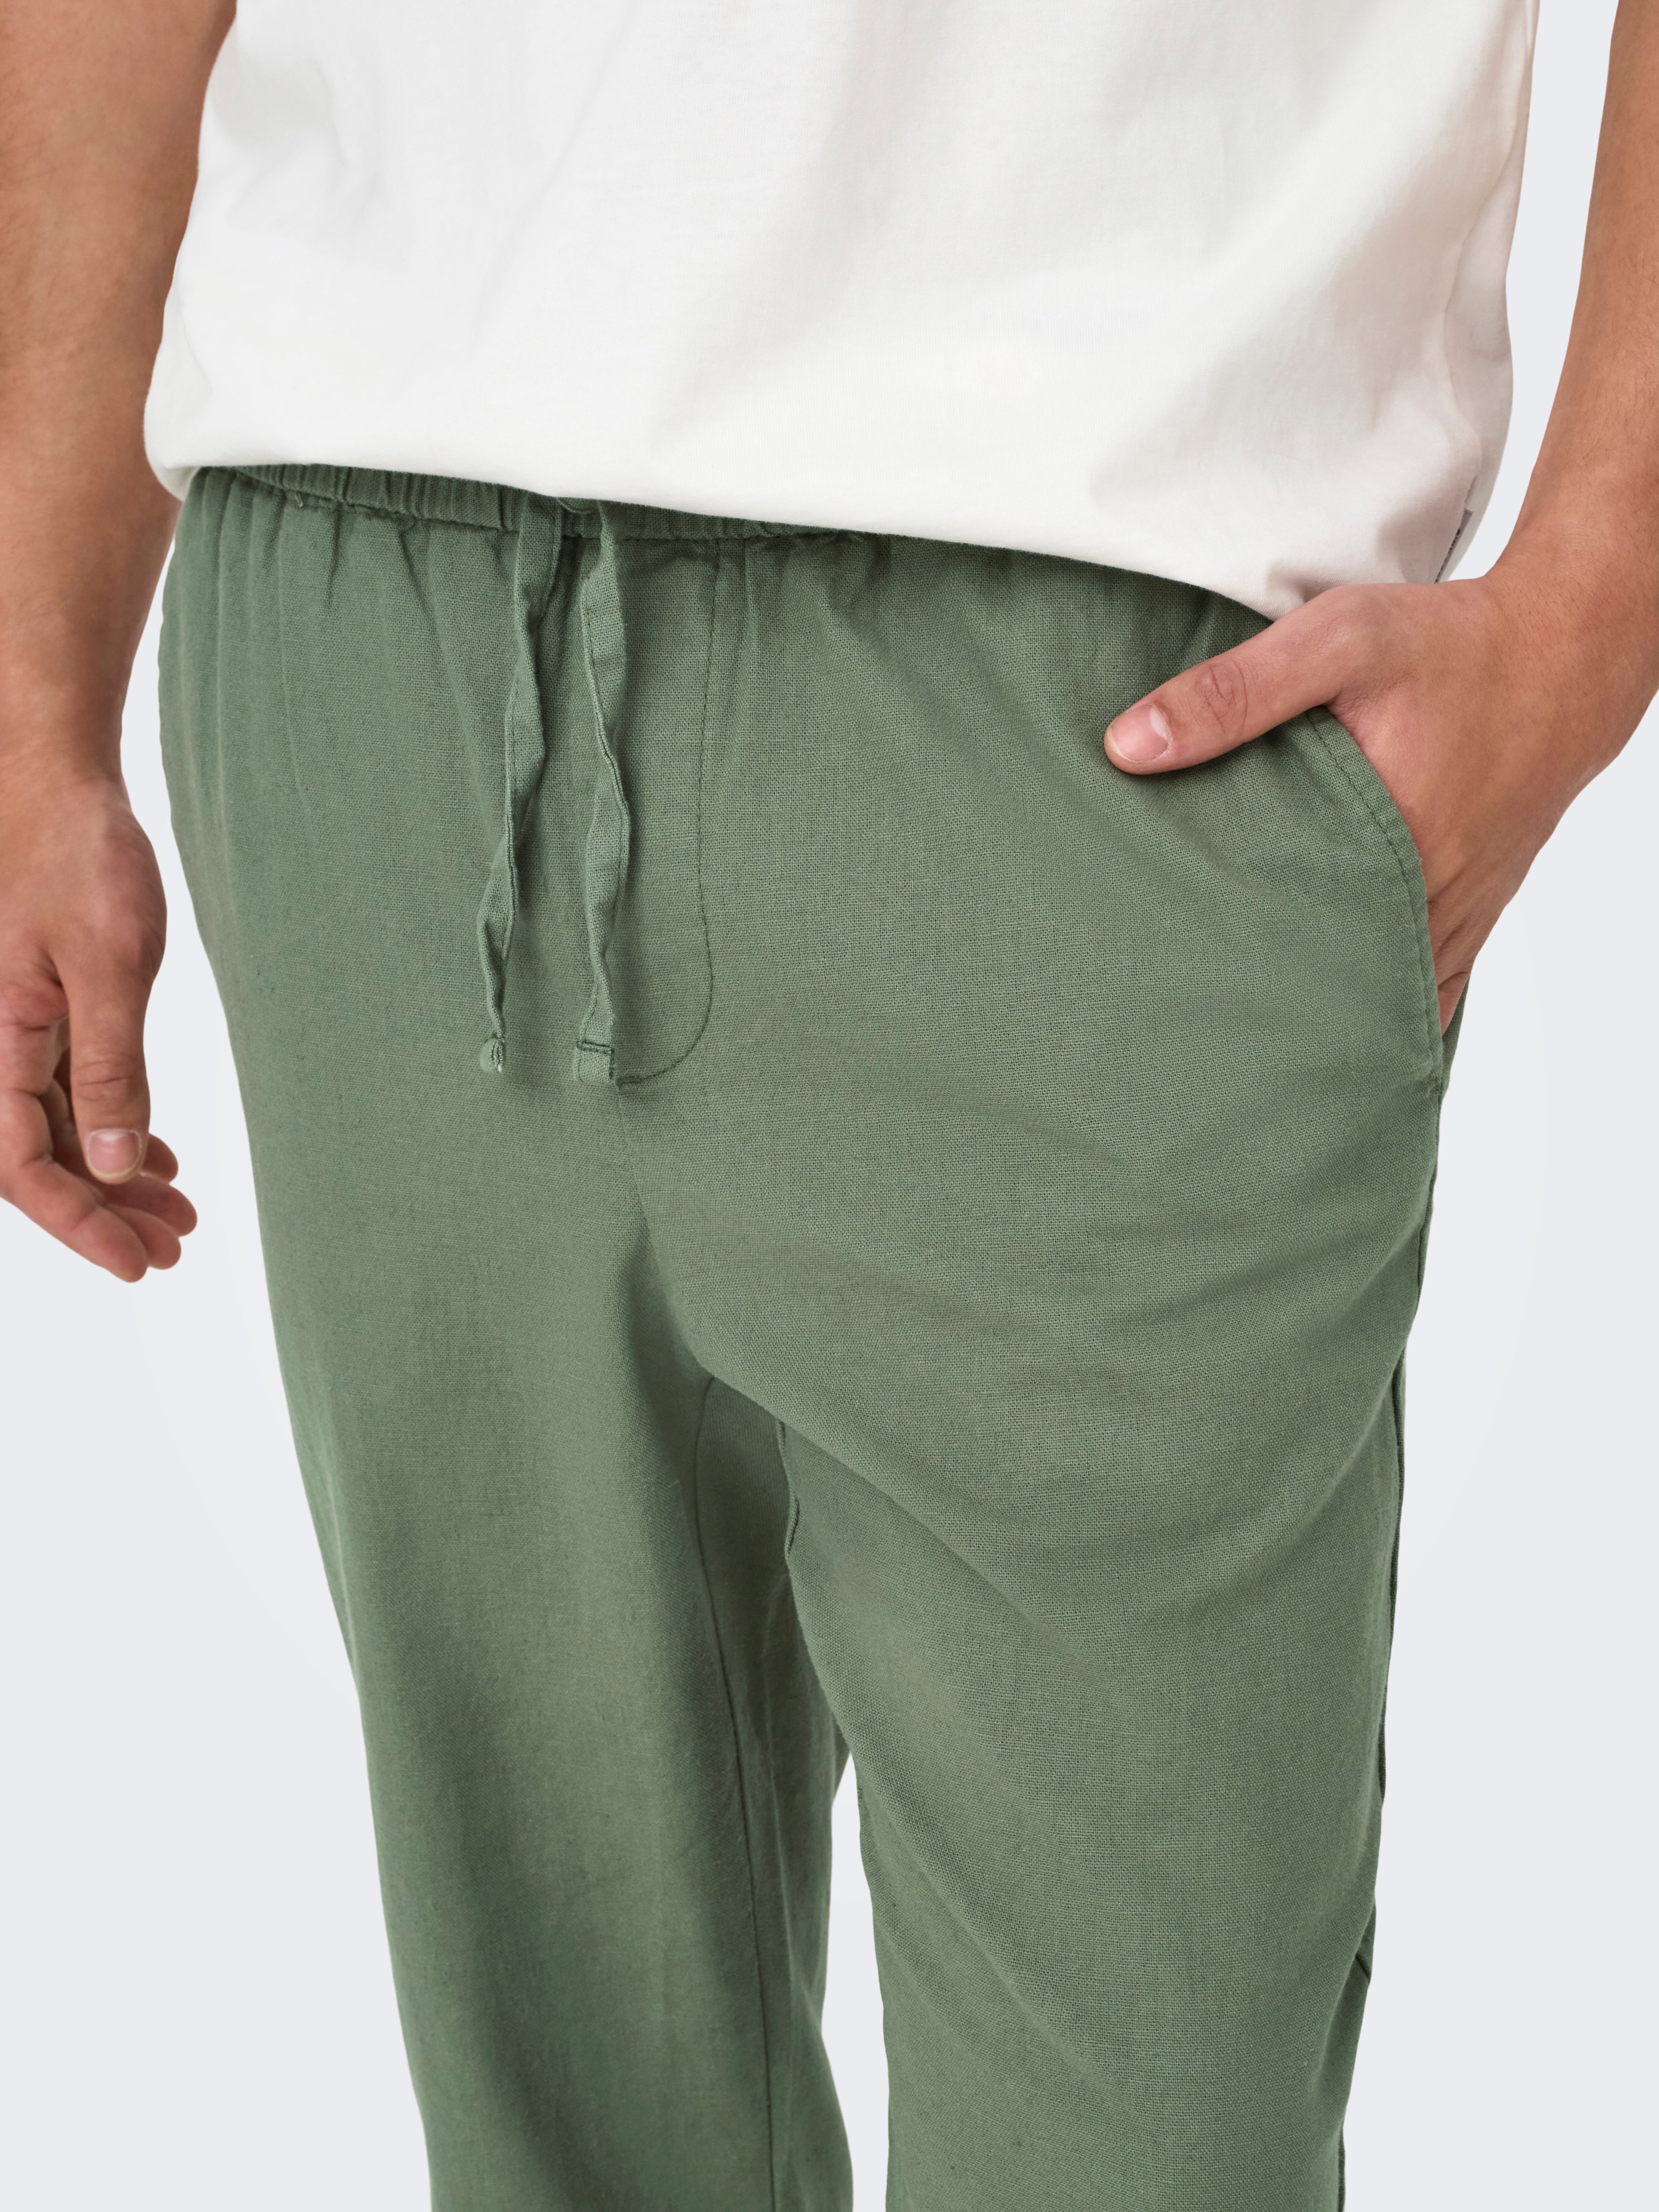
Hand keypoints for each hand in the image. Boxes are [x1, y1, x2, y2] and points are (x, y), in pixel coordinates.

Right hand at [0, 761, 195, 1278]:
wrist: (52, 781)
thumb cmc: (77, 856)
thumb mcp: (106, 963)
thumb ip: (109, 1067)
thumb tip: (112, 1164)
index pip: (21, 1166)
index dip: (78, 1223)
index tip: (138, 1264)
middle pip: (38, 1160)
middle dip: (104, 1213)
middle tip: (174, 1250)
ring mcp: (13, 1030)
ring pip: (57, 1131)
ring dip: (113, 1178)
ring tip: (180, 1215)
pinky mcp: (37, 1011)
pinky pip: (63, 1093)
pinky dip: (109, 1130)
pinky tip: (154, 1157)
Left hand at [1103, 558, 1650, 1030]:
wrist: (1565, 655)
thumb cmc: (1453, 645)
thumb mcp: (1336, 641)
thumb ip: (1233, 692)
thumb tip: (1127, 746)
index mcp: (1392, 844)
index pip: (1288, 936)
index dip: (1226, 963)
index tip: (1167, 975)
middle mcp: (1429, 896)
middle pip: (1329, 978)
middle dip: (1262, 996)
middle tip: (1187, 1006)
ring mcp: (1456, 914)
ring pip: (1376, 992)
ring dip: (1318, 1003)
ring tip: (1242, 1015)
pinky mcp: (1471, 912)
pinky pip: (1421, 986)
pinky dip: (1374, 1000)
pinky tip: (1326, 1013)